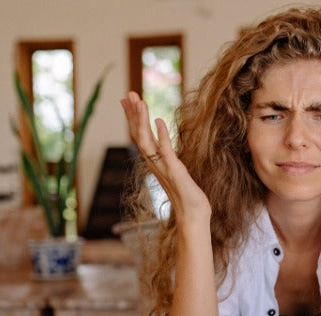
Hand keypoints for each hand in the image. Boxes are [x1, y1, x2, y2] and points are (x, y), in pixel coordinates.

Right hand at [120, 92, 210, 224]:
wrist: (193, 215)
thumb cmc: (187, 196)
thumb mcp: (176, 172)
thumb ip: (169, 159)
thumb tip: (164, 147)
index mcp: (155, 162)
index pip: (140, 135)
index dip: (133, 118)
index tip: (127, 101)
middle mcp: (155, 163)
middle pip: (138, 134)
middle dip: (133, 113)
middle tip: (128, 94)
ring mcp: (163, 167)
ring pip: (146, 140)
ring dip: (141, 120)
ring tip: (138, 101)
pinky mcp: (175, 171)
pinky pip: (165, 150)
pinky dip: (162, 135)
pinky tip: (159, 120)